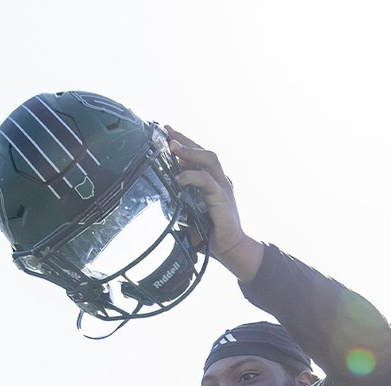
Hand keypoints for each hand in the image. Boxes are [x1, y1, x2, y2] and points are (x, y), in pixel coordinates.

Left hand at [164, 132, 262, 278]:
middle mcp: (220, 180)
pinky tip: (179, 177)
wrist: (230, 248)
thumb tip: (161, 192)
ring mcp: (223, 187)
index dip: (184, 143)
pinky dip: (192, 176)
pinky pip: (207, 181)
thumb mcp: (191, 212)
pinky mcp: (222, 198)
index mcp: (214, 182)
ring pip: (209, 159)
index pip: (199, 156)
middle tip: (167, 133)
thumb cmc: (211, 233)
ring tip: (173, 148)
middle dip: (185, 141)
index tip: (167, 132)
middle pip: (205, 152)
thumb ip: (181, 199)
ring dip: (190, 152)